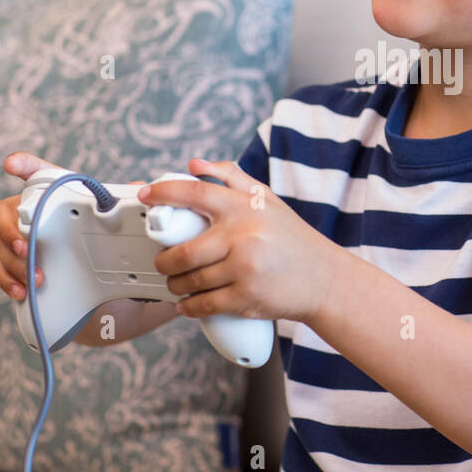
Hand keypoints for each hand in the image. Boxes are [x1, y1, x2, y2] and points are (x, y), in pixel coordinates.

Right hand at [0, 150, 147, 300]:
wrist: (91, 272)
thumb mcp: (108, 218)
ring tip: (35, 277)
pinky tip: (22, 291)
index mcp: (48, 192)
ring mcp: (14, 237)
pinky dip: (9, 281)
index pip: (33, 171)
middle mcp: (24, 211)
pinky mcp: (13, 263)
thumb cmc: (93, 232)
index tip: (11, 164)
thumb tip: (140, 188)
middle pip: (2, 213)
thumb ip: (121, 202)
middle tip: (27, 248)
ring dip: (15, 263)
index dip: (22, 164)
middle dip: (10, 231)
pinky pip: (0, 271)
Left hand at [139, 158, 342, 323]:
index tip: (146, 195)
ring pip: (189, 281)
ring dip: (176, 285)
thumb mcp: (268, 200)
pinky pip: (202, 305)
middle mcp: (243, 235)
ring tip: (179, 282)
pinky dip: (188, 307)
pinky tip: (187, 303)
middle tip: (165, 262)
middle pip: (182, 251)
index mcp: (245, 207)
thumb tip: (193, 164)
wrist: (325, 279)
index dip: (165, 192)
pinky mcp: (246, 298)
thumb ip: (231, 176)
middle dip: (165, 261)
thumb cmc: (292, 238)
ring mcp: (244, 268)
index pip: (195, 193)